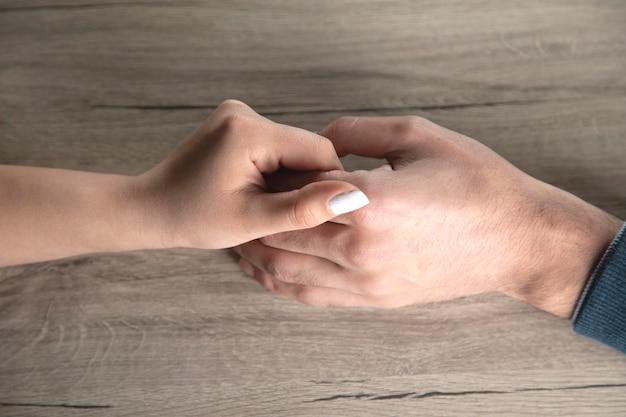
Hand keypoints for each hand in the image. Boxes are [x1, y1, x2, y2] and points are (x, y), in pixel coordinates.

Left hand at [0, 100, 368, 265]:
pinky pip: (276, 144)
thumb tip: (354, 196)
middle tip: (280, 211)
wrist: (151, 208)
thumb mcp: (253, 221)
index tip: (316, 213)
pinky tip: (255, 188)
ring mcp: (238, 113)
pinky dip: (276, 169)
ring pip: (293, 146)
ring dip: (290, 177)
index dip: (327, 184)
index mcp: (248, 132)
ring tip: (263, 202)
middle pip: (306, 146)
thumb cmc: (194, 218)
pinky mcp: (236, 121)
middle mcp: (244, 112)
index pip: (319, 150)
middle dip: (304, 181)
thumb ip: (305, 209)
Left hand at [236, 116, 622, 317]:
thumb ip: (359, 132)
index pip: (301, 187)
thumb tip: (320, 139)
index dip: (278, 175)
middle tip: (244, 198)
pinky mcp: (374, 298)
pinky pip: (313, 295)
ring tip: (241, 237)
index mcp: (371, 201)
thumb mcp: (420, 136)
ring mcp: (366, 279)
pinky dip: (282, 283)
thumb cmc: (474, 183)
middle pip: (285, 231)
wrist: (515, 240)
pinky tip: (265, 272)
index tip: (265, 166)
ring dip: (259, 253)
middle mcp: (360, 247)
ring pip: (289, 269)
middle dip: (258, 216)